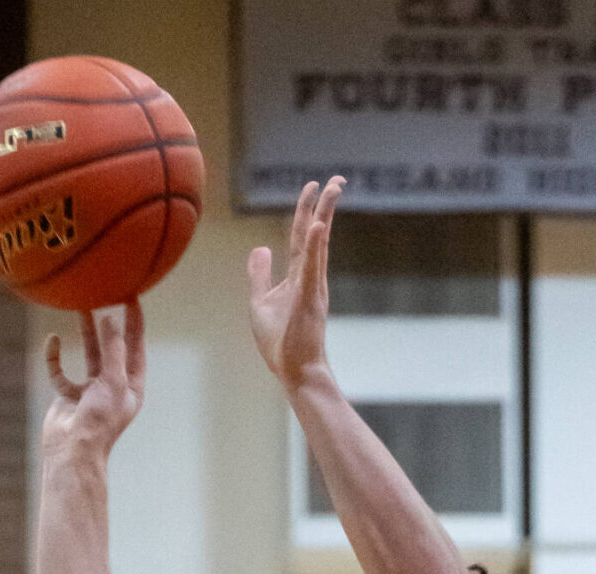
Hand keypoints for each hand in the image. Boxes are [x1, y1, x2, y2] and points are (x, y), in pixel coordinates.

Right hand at [43, 307, 144, 461]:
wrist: (72, 450)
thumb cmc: (99, 421)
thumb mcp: (113, 381)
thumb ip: (113, 349)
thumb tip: (110, 319)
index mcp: (131, 386)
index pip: (136, 347)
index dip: (135, 323)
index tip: (132, 297)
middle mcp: (113, 386)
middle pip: (114, 347)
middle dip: (111, 323)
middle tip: (108, 295)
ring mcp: (91, 390)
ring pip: (89, 354)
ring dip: (87, 332)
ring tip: (83, 306)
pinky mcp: (69, 395)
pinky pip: (61, 370)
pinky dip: (55, 356)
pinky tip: (54, 340)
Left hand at [247, 176, 342, 393]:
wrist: (294, 371)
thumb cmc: (280, 343)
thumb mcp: (260, 302)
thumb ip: (259, 274)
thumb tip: (260, 248)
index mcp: (299, 276)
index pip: (301, 236)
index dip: (305, 210)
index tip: (313, 186)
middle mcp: (310, 277)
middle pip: (315, 233)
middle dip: (324, 205)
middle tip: (336, 180)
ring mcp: (312, 287)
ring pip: (318, 244)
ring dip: (324, 215)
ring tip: (332, 190)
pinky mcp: (309, 301)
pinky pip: (311, 269)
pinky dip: (313, 247)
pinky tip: (317, 226)